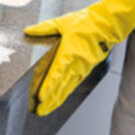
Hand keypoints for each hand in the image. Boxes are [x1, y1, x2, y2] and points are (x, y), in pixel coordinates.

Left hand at [25, 0, 134, 115]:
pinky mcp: (86, 69)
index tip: (41, 96)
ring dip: (57, 99)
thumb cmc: (85, 22)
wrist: (106, 25)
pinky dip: (66, 93)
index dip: (49, 85)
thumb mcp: (62, 23)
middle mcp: (77, 63)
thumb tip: (27, 32)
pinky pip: (74, 84)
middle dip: (50, 99)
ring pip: (68, 87)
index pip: (57, 72)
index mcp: (70, 51)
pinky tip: (59, 100)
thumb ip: (44, 29)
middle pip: (61, 85)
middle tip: (39, 111)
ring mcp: (82, 68)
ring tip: (46, 110)